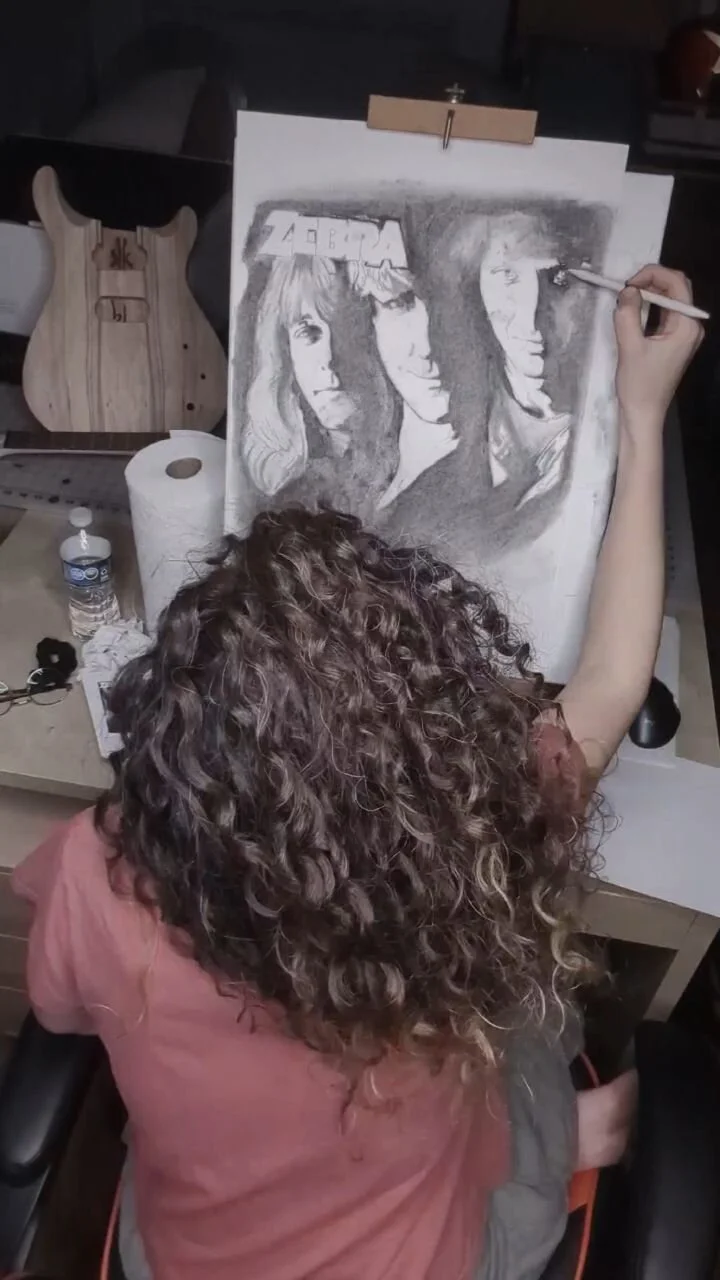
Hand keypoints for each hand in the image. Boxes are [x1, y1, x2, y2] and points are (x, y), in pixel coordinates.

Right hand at [614, 265, 703, 431]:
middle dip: (651, 281)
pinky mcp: (674, 341)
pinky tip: (633, 312)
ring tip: (626, 299)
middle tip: (626, 290)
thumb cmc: (639, 385)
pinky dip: (649, 307)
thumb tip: (627, 290)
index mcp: (687, 326)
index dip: (652, 275)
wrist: (643, 414)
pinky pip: (665, 314)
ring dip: (649, 293)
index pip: (677, 283)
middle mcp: (691, 326)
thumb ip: (627, 314)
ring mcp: (684, 334)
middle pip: (676, 288)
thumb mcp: (629, 347)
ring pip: (670, 299)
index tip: (627, 284)